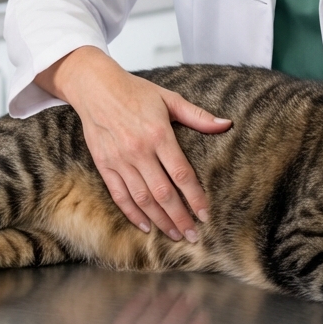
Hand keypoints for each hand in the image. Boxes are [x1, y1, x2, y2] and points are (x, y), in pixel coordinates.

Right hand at [35, 47, 230, 239]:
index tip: (206, 214)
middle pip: (163, 193)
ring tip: (175, 234)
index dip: (195, 196)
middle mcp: (138, 150)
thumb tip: (226, 124)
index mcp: (158, 134)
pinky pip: (119, 195)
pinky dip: (132, 213)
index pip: (181, 173)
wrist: (96, 88)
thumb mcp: (169, 98)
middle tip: (193, 236)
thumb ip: (197, 116)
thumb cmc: (135, 91)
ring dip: (160, 220)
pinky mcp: (104, 165)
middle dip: (180, 217)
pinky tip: (146, 225)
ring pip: (142, 199)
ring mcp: (120, 160)